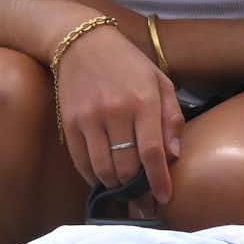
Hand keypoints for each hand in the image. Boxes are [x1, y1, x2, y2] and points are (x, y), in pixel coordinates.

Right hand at [52, 21, 184, 202]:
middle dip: (138, 189)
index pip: (152, 152)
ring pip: (104, 170)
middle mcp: (116, 111)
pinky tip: (104, 178)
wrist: (82, 43)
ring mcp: (90, 118)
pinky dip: (94, 177)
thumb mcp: (160, 81)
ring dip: (116, 186)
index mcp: (143, 100)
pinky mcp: (70, 124)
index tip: (163, 198)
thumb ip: (171, 117)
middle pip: (128, 167)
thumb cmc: (128, 63)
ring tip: (126, 188)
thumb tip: (173, 155)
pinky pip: (82, 163)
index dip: (159, 180)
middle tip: (144, 200)